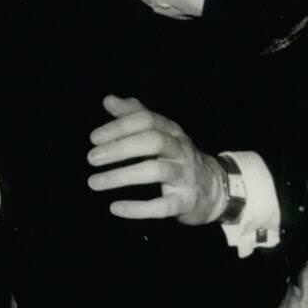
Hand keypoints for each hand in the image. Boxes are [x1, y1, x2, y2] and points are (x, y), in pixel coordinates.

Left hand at [87, 96, 225, 224]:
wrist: (216, 189)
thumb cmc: (178, 158)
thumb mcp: (161, 133)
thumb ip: (134, 115)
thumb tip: (108, 99)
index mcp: (172, 132)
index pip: (146, 120)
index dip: (119, 126)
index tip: (93, 138)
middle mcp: (180, 150)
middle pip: (153, 141)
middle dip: (120, 148)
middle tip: (91, 158)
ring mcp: (185, 176)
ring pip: (156, 171)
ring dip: (122, 176)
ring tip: (94, 182)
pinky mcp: (186, 202)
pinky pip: (162, 206)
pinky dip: (138, 208)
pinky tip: (115, 207)